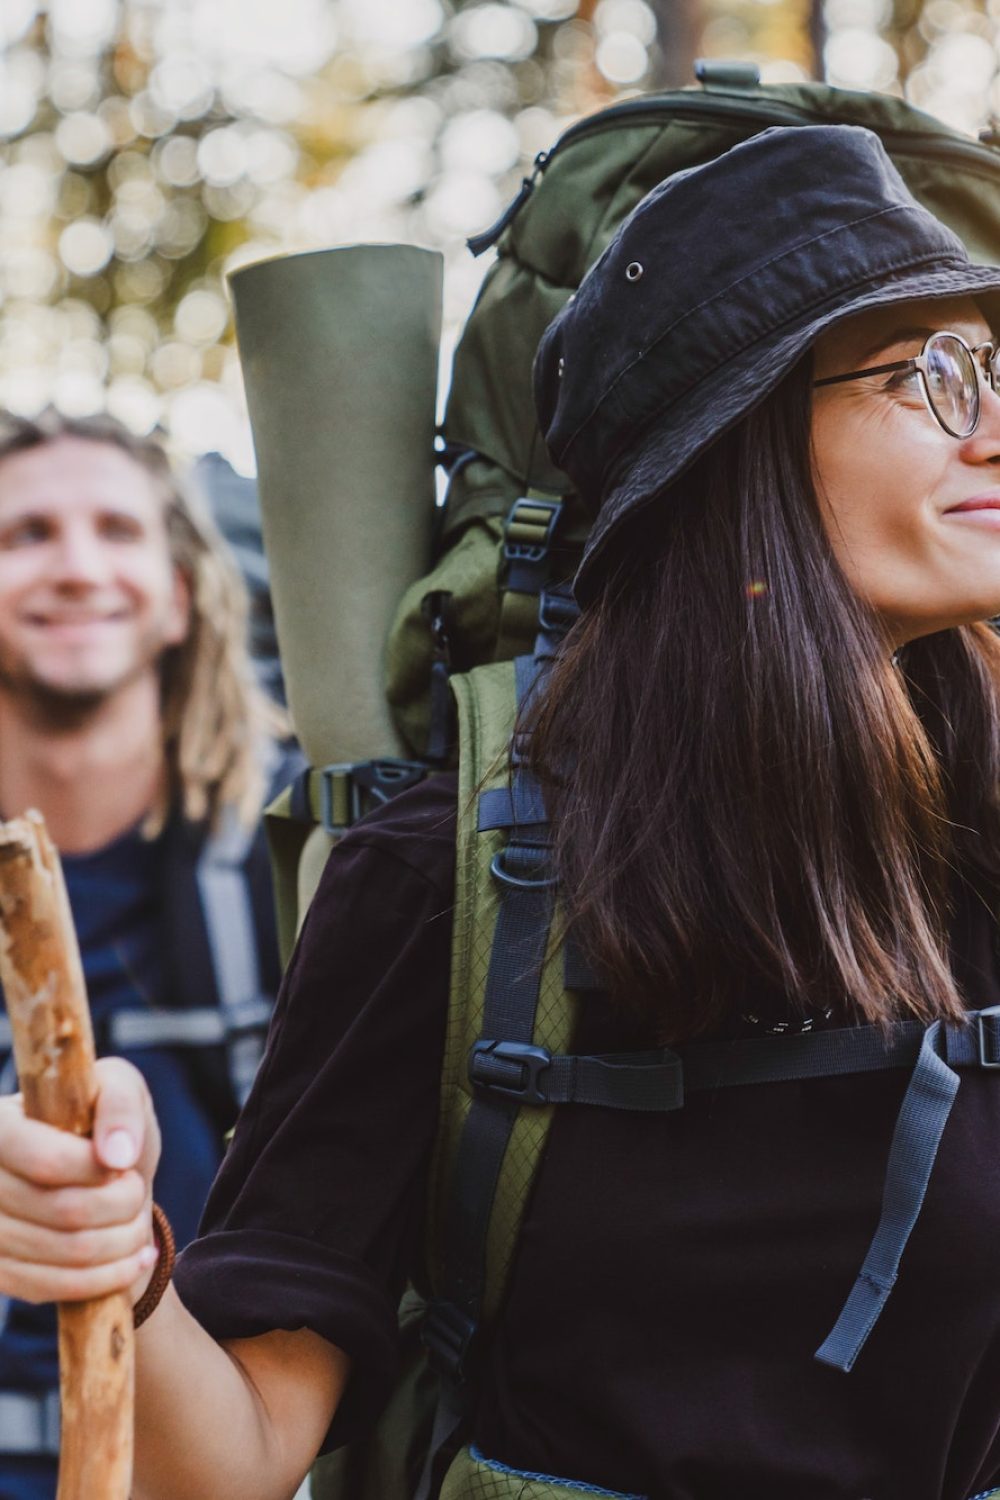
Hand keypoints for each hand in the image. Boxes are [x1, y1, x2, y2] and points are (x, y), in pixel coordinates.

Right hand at [0, 1057, 161, 1303]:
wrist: (92, 1177)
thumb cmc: (100, 1122)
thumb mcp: (117, 1088)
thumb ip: (119, 1106)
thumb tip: (118, 1155)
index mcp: (0, 1127)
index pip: (46, 1162)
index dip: (95, 1168)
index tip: (122, 1162)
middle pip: (65, 1211)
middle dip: (122, 1204)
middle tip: (137, 1191)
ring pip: (68, 1252)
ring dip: (123, 1241)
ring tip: (138, 1223)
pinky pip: (56, 1287)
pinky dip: (108, 1276)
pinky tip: (132, 1257)